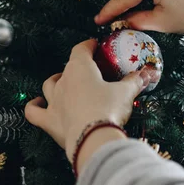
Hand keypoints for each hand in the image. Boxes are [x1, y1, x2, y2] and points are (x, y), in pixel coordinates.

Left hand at [24, 40, 151, 164]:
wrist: (93, 139)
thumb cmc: (108, 110)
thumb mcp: (126, 92)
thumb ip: (136, 80)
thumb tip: (149, 72)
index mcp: (80, 68)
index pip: (81, 49)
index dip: (88, 46)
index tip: (95, 45)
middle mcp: (63, 81)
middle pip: (67, 68)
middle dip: (77, 67)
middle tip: (90, 71)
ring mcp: (54, 101)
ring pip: (49, 85)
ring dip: (55, 82)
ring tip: (62, 83)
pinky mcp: (49, 121)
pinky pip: (33, 112)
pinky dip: (34, 107)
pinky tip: (36, 104)